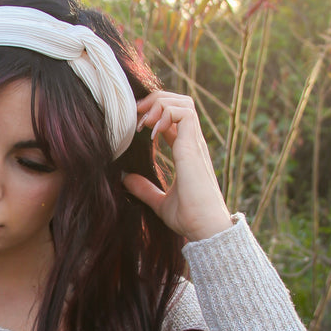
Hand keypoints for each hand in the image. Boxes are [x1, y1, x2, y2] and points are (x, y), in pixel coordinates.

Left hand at [123, 90, 231, 241]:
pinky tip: (152, 132)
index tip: (137, 126)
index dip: (155, 113)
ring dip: (159, 104)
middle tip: (137, 117)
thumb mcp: (160, 202)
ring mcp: (195, 144)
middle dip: (155, 101)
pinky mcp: (193, 148)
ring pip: (183, 103)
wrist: (205, 229)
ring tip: (144, 122)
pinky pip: (184, 113)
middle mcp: (192, 144)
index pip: (174, 118)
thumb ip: (144, 189)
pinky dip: (166, 113)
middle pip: (180, 102)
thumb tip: (125, 179)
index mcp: (186, 152)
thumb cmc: (189, 218)